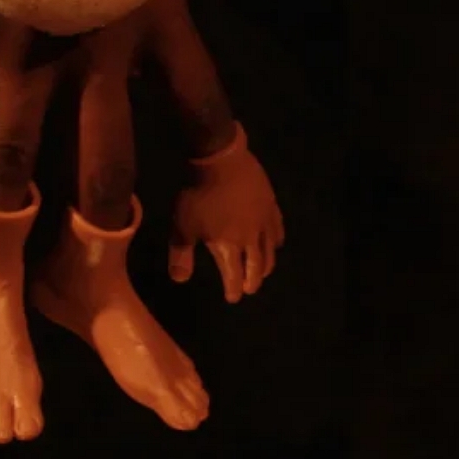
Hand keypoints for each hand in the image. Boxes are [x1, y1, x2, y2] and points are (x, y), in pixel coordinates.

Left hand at [169, 122, 284, 302]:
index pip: (234, 276)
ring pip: (270, 249)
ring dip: (267, 264)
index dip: (233, 289)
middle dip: (253, 280)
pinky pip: (278, 227)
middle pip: (256, 265)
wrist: (220, 160)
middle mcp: (251, 238)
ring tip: (264, 271)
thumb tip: (180, 280)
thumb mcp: (182, 227)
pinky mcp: (270, 204)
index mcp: (228, 246)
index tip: (232, 298)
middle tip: (250, 289)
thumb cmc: (198, 195)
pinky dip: (276, 240)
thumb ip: (181, 255)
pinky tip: (276, 242)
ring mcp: (264, 221)